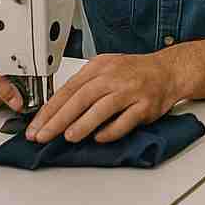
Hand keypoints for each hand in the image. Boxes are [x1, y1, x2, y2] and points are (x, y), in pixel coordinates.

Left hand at [26, 53, 178, 143]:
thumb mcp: (105, 69)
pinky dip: (110, 131)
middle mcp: (114, 76)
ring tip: (68, 137)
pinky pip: (125, 121)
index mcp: (99, 66)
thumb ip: (83, 86)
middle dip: (58, 120)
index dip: (49, 110)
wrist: (169, 71)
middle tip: (43, 136)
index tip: (35, 127)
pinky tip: (99, 138)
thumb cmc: (134, 73)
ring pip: (102, 108)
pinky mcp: (146, 105)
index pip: (68, 89)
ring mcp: (131, 90)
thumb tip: (55, 113)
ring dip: (82, 124)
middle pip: (81, 98)